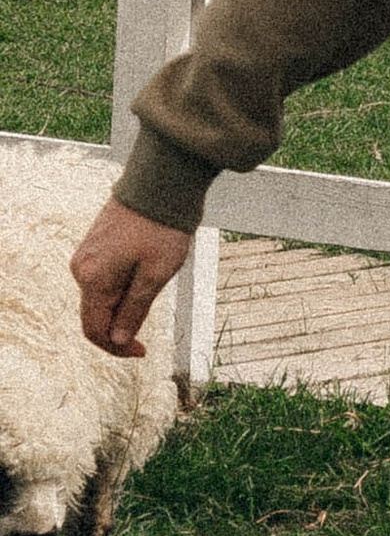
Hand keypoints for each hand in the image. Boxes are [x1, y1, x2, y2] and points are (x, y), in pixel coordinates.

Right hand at [70, 201, 191, 359]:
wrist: (160, 183)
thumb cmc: (161, 229)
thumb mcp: (155, 276)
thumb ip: (134, 310)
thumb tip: (117, 339)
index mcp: (93, 280)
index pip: (94, 330)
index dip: (116, 348)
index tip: (142, 352)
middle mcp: (82, 269)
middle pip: (96, 314)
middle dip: (122, 324)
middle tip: (155, 313)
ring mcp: (86, 255)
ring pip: (101, 295)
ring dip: (124, 302)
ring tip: (156, 279)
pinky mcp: (95, 244)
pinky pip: (104, 277)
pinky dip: (123, 286)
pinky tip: (146, 270)